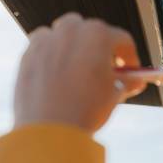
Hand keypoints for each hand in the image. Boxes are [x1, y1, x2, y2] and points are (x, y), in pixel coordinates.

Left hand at [13, 13, 145, 132]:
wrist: (50, 131)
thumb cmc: (84, 111)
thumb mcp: (114, 96)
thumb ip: (126, 82)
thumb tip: (134, 81)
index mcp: (98, 36)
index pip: (122, 40)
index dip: (129, 56)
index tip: (128, 69)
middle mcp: (71, 30)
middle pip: (91, 31)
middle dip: (100, 48)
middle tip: (104, 69)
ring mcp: (47, 40)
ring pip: (64, 34)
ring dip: (74, 47)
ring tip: (78, 70)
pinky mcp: (29, 53)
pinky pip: (43, 46)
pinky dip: (52, 54)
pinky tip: (57, 75)